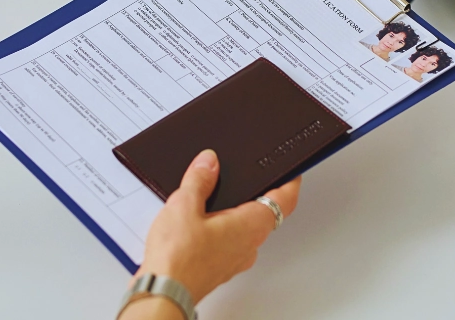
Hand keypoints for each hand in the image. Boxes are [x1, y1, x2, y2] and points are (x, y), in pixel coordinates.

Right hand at [129, 149, 300, 304]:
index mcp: (250, 226)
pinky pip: (228, 244)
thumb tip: (209, 162)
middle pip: (266, 215)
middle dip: (259, 195)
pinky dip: (221, 230)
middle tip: (253, 179)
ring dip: (236, 214)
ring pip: (245, 231)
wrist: (162, 292)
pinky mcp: (218, 269)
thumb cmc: (178, 258)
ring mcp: (234, 260)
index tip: (292, 172)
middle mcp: (249, 246)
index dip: (290, 182)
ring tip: (216, 198)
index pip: (285, 201)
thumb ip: (200, 180)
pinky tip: (199, 224)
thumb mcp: (185, 205)